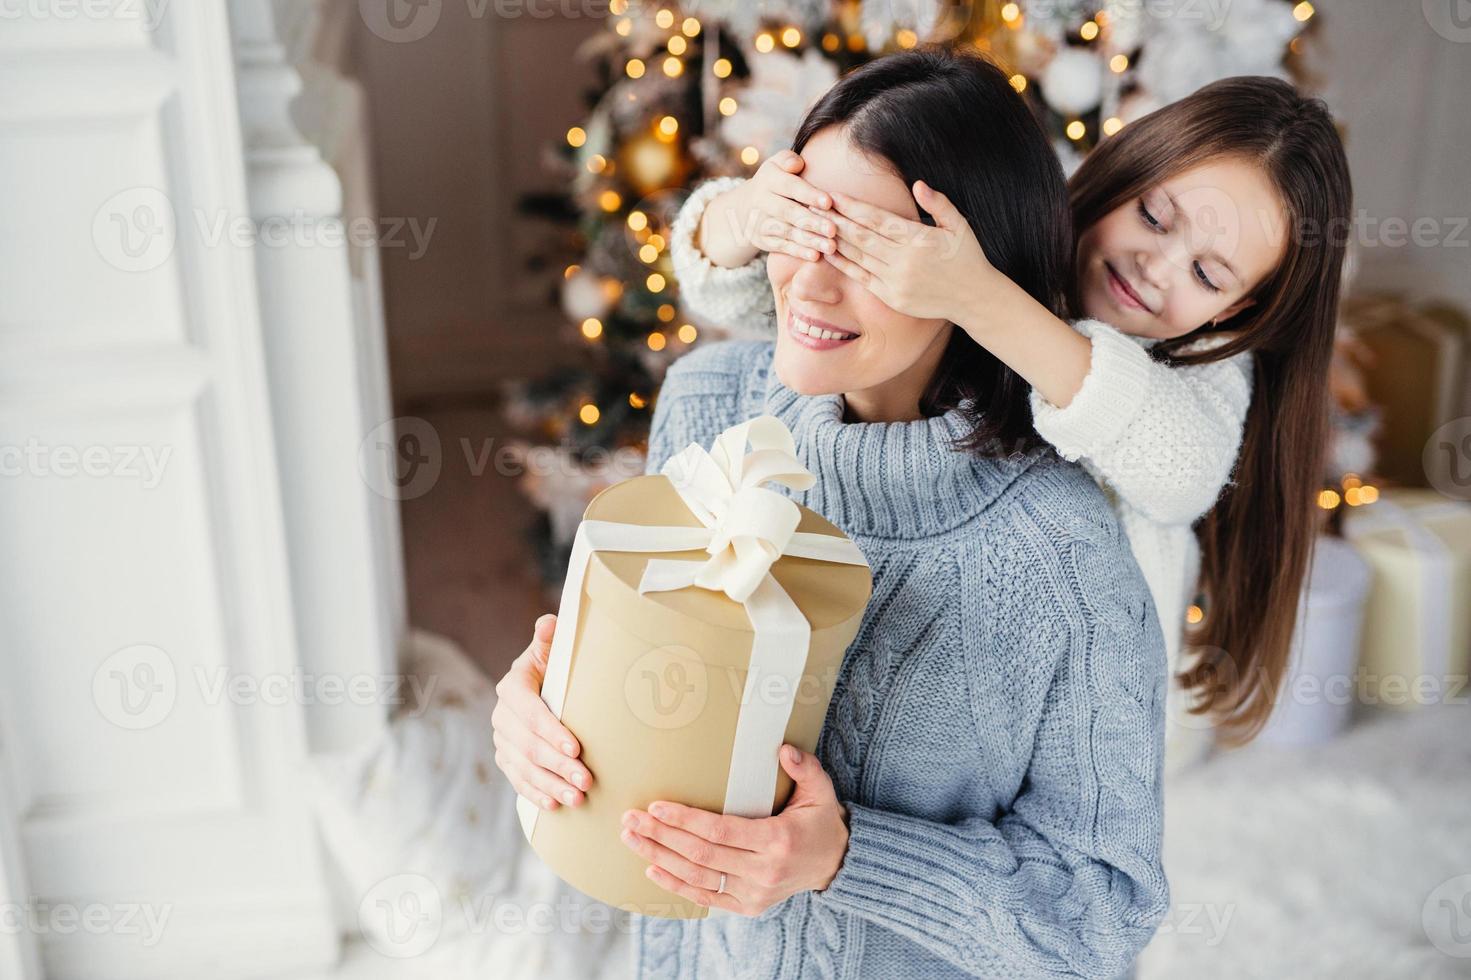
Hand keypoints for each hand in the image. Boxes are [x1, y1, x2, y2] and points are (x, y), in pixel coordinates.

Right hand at [491, 613, 593, 810]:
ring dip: (551, 785)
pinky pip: (518, 780)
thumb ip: (549, 638)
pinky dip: (536, 794)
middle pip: (529, 745)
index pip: (530, 712)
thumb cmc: (554, 666)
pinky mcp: (505, 759)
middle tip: (586, 780)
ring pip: (524, 767)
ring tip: (577, 799)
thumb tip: (550, 622)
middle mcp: (502, 715)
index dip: (551, 731)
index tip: (576, 747)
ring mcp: (502, 740)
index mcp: (513, 686)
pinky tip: (554, 806)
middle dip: (558, 764)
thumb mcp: (552, 650)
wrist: (541, 685)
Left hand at [619, 744, 849, 915]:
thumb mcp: (821, 790)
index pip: (720, 831)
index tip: (656, 807)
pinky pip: (706, 897)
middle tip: (630, 820)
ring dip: (660, 858)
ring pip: (698, 876)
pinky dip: (677, 885)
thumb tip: (783, 749)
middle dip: (661, 836)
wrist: (836, 863)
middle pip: (701, 854)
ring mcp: (755, 893)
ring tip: (631, 840)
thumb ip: (804, 768)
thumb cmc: (821, 820)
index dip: (685, 820)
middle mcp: (763, 871)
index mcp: (777, 840)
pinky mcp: (749, 906)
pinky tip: (652, 869)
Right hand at [697, 150, 837, 267]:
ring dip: (809, 240)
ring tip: (830, 246)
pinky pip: (781, 247)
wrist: (745, 206)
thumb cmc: (775, 181)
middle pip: (788, 212)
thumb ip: (788, 160)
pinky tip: (815, 256)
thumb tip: (797, 164)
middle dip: (811, 221)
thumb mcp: (778, 164)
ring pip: (786, 232)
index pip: (790, 186)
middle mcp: (761, 200)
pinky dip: (798, 252)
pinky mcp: (761, 240)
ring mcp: (760, 222)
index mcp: (769, 179)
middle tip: (833, 230)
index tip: (828, 202)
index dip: (809, 194)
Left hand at [818, 180, 997, 324]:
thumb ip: (938, 203)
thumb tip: (918, 184)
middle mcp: (903, 261)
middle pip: (860, 236)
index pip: (876, 219)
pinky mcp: (891, 297)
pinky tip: (827, 253)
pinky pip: (861, 278)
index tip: (832, 195)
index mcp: (918, 239)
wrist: (974, 299)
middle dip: (834, 220)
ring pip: (857, 257)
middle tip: (812, 206)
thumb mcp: (959, 225)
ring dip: (834, 241)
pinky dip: (843, 265)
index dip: (851, 207)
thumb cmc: (967, 257)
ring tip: (815, 226)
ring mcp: (895, 281)